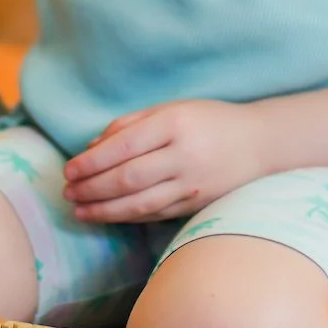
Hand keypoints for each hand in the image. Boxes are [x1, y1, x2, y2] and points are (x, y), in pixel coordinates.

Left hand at [62, 100, 267, 222]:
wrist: (260, 144)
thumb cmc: (208, 121)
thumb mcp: (170, 109)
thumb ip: (129, 125)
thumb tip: (89, 148)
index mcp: (175, 124)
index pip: (123, 147)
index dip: (91, 162)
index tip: (69, 170)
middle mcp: (184, 156)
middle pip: (127, 178)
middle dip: (92, 188)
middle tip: (67, 193)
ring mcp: (193, 185)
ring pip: (139, 203)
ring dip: (104, 210)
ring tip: (79, 210)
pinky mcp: (197, 205)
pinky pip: (155, 213)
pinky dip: (128, 217)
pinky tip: (108, 215)